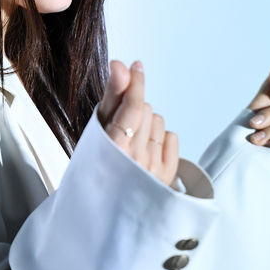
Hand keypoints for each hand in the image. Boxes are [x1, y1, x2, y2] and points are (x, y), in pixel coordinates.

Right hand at [97, 60, 178, 185]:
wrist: (104, 204)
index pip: (131, 107)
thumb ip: (112, 94)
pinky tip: (146, 148)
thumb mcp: (98, 127)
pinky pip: (171, 137)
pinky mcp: (167, 175)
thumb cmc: (100, 162)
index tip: (135, 67)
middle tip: (121, 126)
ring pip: (158, 121)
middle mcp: (135, 160)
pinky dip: (161, 139)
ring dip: (147, 125)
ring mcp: (153, 169)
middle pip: (145, 110)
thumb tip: (121, 65)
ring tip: (132, 140)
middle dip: (134, 112)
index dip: (135, 83)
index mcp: (112, 148)